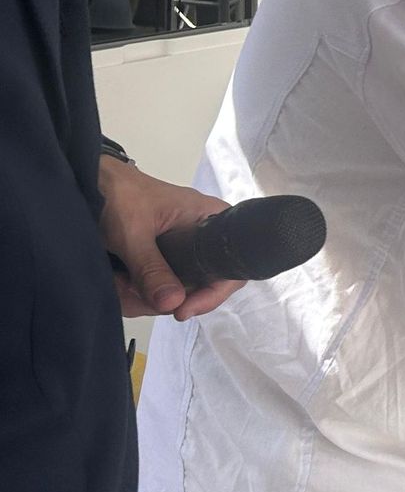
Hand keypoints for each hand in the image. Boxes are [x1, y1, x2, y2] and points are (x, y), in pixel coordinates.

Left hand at [97, 156, 239, 319]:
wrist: (87, 181)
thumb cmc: (117, 195)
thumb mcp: (133, 234)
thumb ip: (151, 269)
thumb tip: (173, 305)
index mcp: (210, 221)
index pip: (231, 269)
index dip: (213, 294)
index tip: (182, 310)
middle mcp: (202, 238)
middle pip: (199, 287)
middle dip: (163, 298)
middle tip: (131, 294)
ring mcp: (180, 250)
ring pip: (174, 291)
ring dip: (143, 296)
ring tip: (116, 284)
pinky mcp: (160, 258)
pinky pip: (157, 286)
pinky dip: (135, 291)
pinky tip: (117, 283)